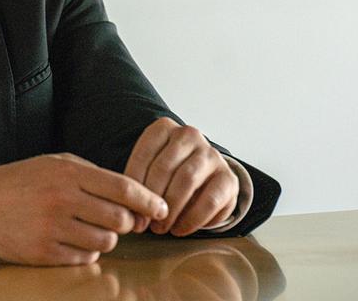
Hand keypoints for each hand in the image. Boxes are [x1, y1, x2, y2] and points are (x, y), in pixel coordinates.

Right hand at [0, 153, 169, 264]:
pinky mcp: (43, 253)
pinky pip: (84, 260)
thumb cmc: (22, 181)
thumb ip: (93, 175)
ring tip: (90, 230)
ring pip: (105, 242)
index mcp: (68, 172)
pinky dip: (85, 254)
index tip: (161, 209)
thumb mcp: (56, 163)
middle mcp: (61, 199)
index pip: (123, 188)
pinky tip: (72, 241)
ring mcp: (51, 228)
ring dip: (106, 239)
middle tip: (119, 222)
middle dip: (126, 223)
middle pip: (119, 219)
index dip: (148, 200)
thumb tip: (134, 198)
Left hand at [124, 118, 238, 235]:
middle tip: (146, 223)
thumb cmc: (167, 175)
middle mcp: (189, 135)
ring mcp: (211, 154)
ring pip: (187, 181)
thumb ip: (138, 184)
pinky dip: (193, 219)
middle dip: (152, 199)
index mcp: (164, 128)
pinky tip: (181, 229)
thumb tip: (132, 214)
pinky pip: (210, 200)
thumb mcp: (148, 170)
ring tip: (162, 228)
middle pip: (164, 168)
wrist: (202, 177)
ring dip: (172, 210)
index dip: (134, 185)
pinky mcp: (228, 177)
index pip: (144, 154)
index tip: (129, 208)